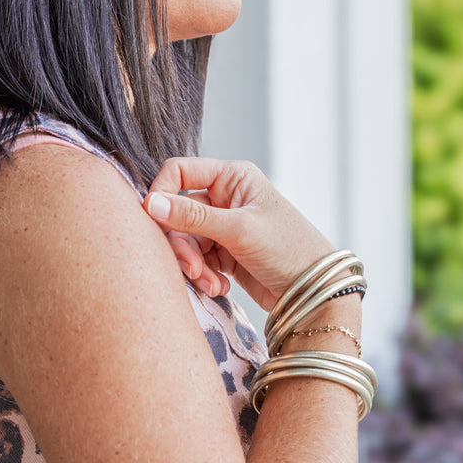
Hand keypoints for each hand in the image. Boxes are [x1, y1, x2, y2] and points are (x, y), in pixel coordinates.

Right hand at [144, 157, 336, 311]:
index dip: (162, 193)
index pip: (179, 171)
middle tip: (192, 270)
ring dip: (193, 266)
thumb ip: (192, 217)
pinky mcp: (224, 254)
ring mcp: (224, 227)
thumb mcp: (239, 229)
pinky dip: (204, 276)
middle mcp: (225, 198)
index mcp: (232, 177)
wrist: (313, 291)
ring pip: (185, 242)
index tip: (154, 219)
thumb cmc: (288, 249)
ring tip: (212, 284)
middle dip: (181, 245)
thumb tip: (149, 203)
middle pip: (177, 214)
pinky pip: (197, 261)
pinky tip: (220, 286)